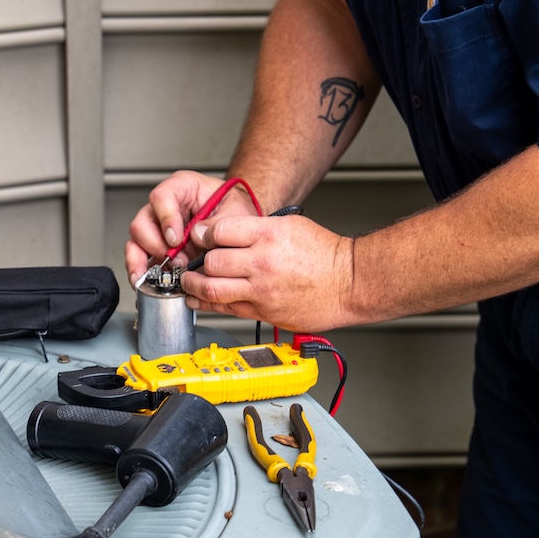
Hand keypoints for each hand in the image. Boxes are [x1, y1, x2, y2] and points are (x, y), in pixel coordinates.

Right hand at [125, 171, 261, 279]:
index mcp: (182, 187)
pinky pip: (141, 258)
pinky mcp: (159, 247)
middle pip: (143, 222)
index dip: (165, 219)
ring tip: (162, 276)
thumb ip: (217, 223)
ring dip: (146, 262)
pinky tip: (150, 283)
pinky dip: (145, 272)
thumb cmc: (234, 209)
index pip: (161, 197)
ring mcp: (158, 228)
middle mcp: (164, 207)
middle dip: (156, 246)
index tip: (176, 239)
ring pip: (137, 242)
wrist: (239, 222)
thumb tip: (196, 236)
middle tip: (178, 261)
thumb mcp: (235, 211)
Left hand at [180, 215, 360, 331]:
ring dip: (194, 285)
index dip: (204, 233)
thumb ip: (256, 228)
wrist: (349, 283)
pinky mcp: (264, 312)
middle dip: (197, 260)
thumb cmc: (325, 255)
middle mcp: (262, 263)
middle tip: (192, 260)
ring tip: (189, 282)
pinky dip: (208, 305)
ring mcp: (262, 291)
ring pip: (212, 289)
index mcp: (269, 235)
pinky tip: (199, 300)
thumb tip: (224, 232)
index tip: (201, 236)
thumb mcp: (291, 225)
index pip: (220, 231)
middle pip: (212, 261)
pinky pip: (227, 309)